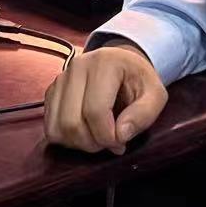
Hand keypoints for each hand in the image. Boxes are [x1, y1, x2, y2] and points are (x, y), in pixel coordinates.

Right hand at [43, 42, 168, 154]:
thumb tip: (120, 134)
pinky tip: (84, 131)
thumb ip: (144, 114)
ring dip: (78, 143)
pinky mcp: (51, 91)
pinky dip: (66, 138)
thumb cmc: (137, 81)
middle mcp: (77, 67)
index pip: (95, 111)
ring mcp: (60, 78)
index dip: (108, 136)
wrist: (122, 65)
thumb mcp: (155, 94)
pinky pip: (50, 127)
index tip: (121, 141)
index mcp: (103, 63)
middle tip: (110, 141)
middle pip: (71, 122)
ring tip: (97, 136)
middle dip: (92, 143)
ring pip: (57, 128)